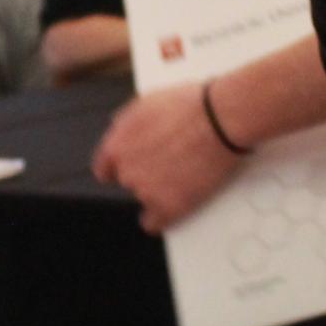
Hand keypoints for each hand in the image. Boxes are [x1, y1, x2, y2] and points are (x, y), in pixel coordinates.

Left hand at [92, 82, 243, 232]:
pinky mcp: (169, 206)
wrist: (221, 119)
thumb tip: (119, 130)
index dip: (118, 169)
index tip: (129, 170)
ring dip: (158, 191)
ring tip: (182, 174)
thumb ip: (126, 122)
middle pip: (128, 182)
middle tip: (168, 163)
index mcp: (117, 145)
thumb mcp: (146, 102)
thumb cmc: (191, 106)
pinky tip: (171, 207)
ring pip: (145, 199)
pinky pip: (154, 223)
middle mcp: (127, 170)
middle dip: (145, 174)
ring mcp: (146, 191)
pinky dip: (162, 218)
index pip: (104, 169)